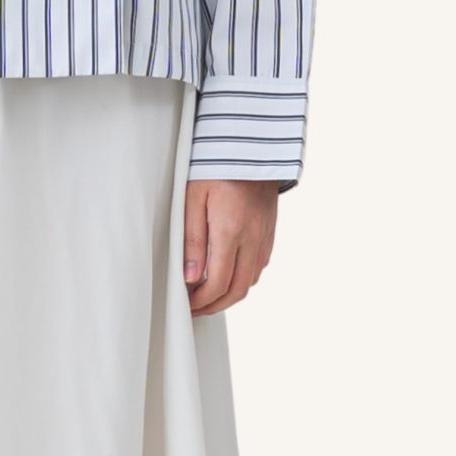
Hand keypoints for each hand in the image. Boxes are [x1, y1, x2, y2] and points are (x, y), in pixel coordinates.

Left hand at [182, 178, 280, 313]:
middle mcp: (252, 239)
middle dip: (214, 306)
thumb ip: (191, 240)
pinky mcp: (269, 232)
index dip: (201, 301)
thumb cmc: (215, 167)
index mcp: (230, 231)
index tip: (186, 303)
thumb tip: (190, 277)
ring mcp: (264, 237)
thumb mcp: (192, 199)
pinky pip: (258, 266)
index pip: (217, 283)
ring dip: (229, 295)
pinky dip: (242, 279)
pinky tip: (227, 274)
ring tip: (207, 295)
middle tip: (195, 308)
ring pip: (250, 281)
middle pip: (237, 290)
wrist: (250, 147)